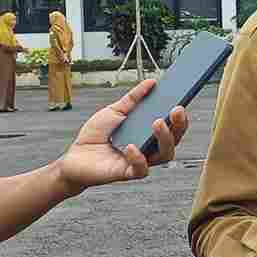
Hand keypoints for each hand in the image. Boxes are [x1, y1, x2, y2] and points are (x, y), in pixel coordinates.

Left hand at [53, 80, 186, 191]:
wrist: (74, 157)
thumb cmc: (95, 135)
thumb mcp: (114, 111)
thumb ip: (133, 98)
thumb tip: (152, 82)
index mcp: (148, 134)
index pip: (172, 127)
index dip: (180, 117)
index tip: (182, 101)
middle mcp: (149, 149)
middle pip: (174, 140)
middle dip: (179, 125)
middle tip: (177, 109)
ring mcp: (140, 161)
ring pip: (165, 154)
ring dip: (165, 138)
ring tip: (157, 122)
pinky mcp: (127, 173)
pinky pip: (141, 169)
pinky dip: (138, 157)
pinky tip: (130, 146)